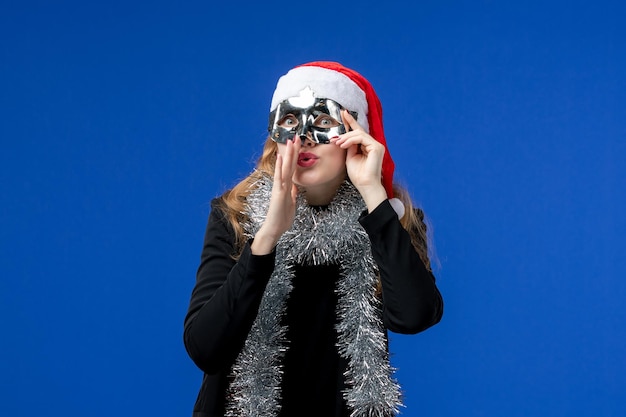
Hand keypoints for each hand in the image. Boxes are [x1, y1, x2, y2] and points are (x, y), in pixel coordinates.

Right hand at [251, 137, 300, 254]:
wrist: (274, 229)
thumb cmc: (281, 219)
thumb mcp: (290, 204)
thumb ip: (292, 195)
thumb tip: (295, 188)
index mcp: (286, 186)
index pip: (292, 168)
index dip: (295, 156)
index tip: (298, 144)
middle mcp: (282, 184)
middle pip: (289, 164)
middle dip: (292, 150)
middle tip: (296, 135)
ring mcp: (279, 188)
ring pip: (285, 168)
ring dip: (288, 154)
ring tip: (290, 141)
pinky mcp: (278, 193)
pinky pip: (279, 178)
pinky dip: (280, 167)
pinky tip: (281, 158)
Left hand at [331, 110, 386, 211]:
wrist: (365, 185)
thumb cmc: (358, 174)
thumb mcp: (350, 157)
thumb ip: (349, 146)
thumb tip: (344, 137)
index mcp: (368, 147)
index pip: (358, 131)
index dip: (351, 121)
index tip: (343, 113)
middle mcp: (374, 144)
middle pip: (358, 131)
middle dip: (345, 132)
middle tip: (334, 139)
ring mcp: (377, 145)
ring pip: (359, 133)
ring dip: (346, 137)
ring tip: (338, 143)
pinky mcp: (376, 147)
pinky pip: (361, 138)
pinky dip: (351, 140)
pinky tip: (344, 145)